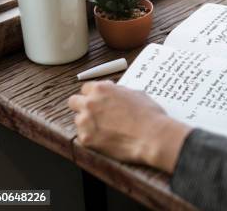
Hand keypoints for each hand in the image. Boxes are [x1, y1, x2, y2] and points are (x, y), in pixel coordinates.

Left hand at [68, 80, 190, 172]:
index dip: (94, 94)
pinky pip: (83, 136)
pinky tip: (107, 138)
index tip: (99, 100)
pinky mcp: (86, 139)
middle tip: (95, 113)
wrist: (152, 136)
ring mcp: (86, 121)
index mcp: (102, 89)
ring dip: (88, 122)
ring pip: (78, 120)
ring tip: (106, 128)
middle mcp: (90, 103)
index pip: (86, 88)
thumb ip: (118, 92)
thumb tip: (113, 93)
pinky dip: (93, 137)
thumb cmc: (148, 114)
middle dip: (83, 106)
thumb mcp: (135, 93)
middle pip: (74, 101)